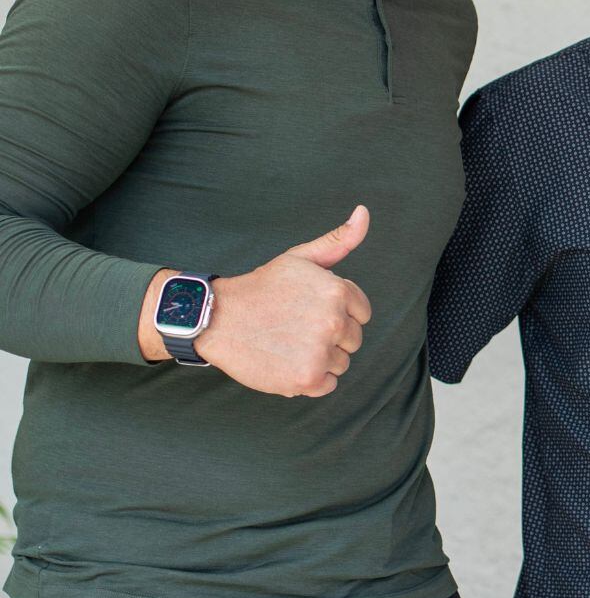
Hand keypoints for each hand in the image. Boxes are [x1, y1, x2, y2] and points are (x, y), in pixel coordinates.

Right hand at [192, 206, 374, 397]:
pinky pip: (328, 385)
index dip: (337, 313)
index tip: (309, 311)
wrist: (217, 318)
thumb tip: (364, 212)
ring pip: (341, 363)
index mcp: (337, 292)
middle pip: (353, 340)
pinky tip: (287, 362)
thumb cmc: (262, 288)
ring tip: (288, 343)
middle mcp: (333, 321)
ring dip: (320, 358)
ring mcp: (320, 352)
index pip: (362, 313)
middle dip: (329, 336)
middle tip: (295, 327)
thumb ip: (339, 241)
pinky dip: (310, 379)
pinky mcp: (307, 379)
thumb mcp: (301, 258)